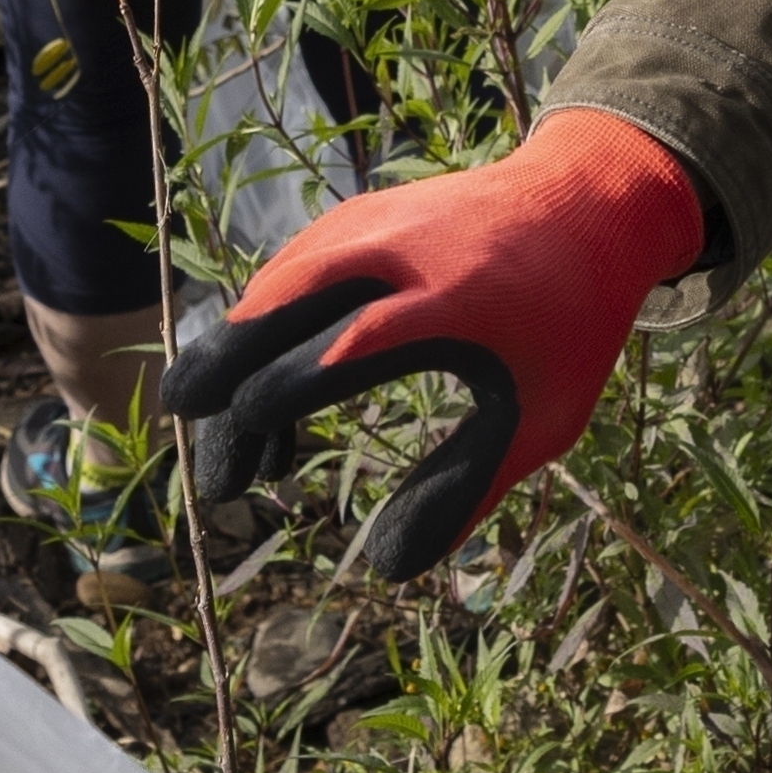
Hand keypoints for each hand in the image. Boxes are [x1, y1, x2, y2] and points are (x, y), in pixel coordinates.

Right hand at [164, 110, 711, 578]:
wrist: (587, 200)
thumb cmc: (571, 326)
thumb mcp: (544, 416)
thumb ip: (468, 487)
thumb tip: (391, 572)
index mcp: (459, 300)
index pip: (353, 343)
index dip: (289, 392)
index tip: (253, 444)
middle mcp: (406, 251)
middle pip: (290, 299)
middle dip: (225, 361)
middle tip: (184, 424)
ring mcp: (375, 224)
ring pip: (276, 285)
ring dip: (235, 352)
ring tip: (231, 441)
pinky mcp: (355, 216)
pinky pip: (288, 272)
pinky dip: (259, 327)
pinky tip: (256, 393)